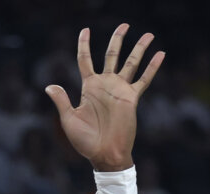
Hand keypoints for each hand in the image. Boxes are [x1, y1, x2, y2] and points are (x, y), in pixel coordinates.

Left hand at [45, 25, 164, 171]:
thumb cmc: (84, 141)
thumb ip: (62, 101)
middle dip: (117, 39)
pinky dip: (152, 67)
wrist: (104, 154)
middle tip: (124, 24)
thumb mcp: (69, 119)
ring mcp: (119, 90)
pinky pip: (144, 79)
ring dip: (139, 48)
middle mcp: (105, 85)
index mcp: (88, 88)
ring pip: (131, 63)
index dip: (84, 45)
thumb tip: (49, 86)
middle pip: (111, 55)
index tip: (85, 30)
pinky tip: (160, 54)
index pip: (85, 60)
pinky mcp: (132, 98)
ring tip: (148, 34)